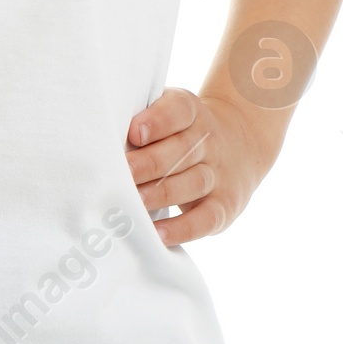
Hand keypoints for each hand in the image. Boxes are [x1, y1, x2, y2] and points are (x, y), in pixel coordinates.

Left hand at [125, 88, 280, 246]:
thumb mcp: (168, 115)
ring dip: (162, 193)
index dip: (157, 121)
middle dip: (149, 163)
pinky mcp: (224, 206)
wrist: (239, 145)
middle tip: (123, 173)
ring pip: (195, 181)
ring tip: (135, 202)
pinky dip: (183, 228)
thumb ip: (141, 122)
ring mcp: (219, 174)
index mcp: (192, 112)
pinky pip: (206, 218)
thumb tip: (103, 142)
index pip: (179, 110)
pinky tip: (158, 233)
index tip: (134, 133)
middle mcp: (209, 141)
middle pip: (183, 149)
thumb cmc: (179, 133)